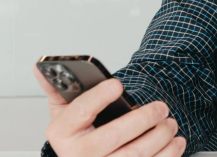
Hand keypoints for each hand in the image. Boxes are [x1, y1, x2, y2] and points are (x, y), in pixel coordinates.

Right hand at [33, 65, 185, 156]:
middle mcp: (79, 155)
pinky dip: (167, 156)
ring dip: (159, 138)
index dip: (99, 97)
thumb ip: (58, 88)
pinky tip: (175, 144)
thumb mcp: (64, 112)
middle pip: (114, 136)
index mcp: (63, 133)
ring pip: (134, 155)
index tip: (117, 84)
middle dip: (143, 119)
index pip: (80, 112)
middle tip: (160, 107)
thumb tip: (41, 67)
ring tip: (170, 124)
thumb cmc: (77, 135)